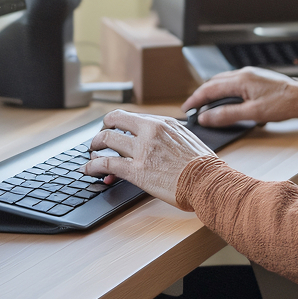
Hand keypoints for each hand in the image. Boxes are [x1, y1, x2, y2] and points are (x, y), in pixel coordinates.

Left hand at [83, 109, 215, 206]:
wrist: (208, 182)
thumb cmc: (202, 165)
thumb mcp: (186, 139)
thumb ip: (168, 135)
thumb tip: (158, 138)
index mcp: (162, 123)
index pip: (129, 116)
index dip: (115, 123)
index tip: (111, 130)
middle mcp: (150, 132)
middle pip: (113, 121)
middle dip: (101, 131)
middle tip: (98, 142)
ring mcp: (142, 151)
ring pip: (105, 140)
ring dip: (94, 149)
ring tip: (91, 156)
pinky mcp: (137, 171)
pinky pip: (106, 164)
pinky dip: (93, 166)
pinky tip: (88, 170)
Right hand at [182, 67, 297, 127]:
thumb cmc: (282, 104)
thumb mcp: (253, 114)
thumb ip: (227, 115)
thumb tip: (206, 117)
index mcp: (241, 80)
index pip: (210, 89)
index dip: (196, 100)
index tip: (187, 109)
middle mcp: (244, 73)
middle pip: (214, 83)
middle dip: (201, 95)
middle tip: (192, 109)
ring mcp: (250, 74)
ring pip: (223, 81)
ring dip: (212, 92)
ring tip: (205, 105)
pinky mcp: (256, 78)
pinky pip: (233, 82)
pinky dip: (223, 91)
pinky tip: (224, 100)